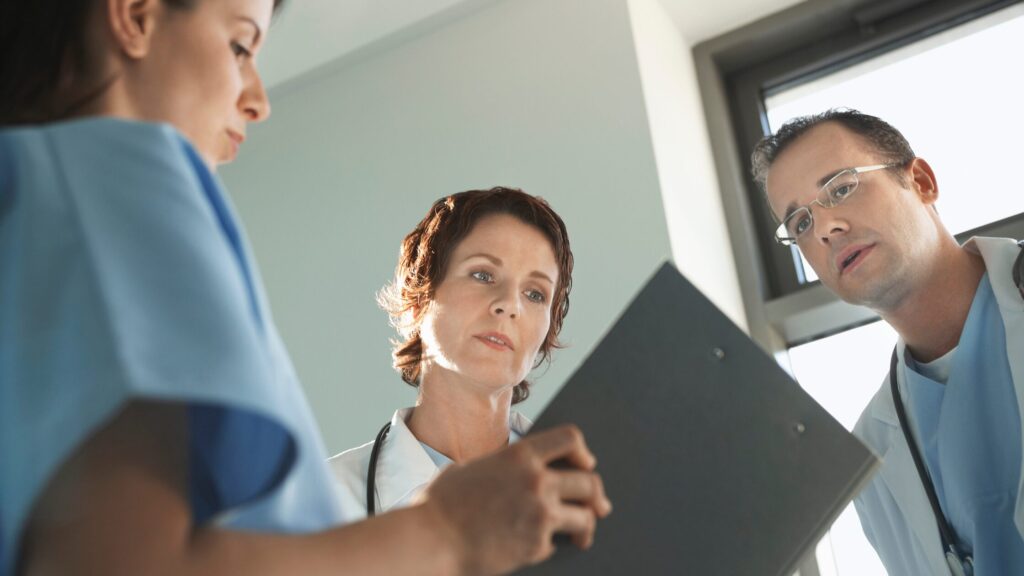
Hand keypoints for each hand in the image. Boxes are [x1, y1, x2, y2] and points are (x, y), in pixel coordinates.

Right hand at [420, 424, 611, 575]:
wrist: (432, 540)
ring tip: (583, 536)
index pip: (570, 439)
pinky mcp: (538, 545)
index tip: (586, 463)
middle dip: (596, 496)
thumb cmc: (441, 505)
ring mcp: (541, 514)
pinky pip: (556, 544)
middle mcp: (537, 481)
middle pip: (589, 482)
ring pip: (585, 516)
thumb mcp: (470, 470)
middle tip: (599, 506)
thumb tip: (513, 475)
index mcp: (520, 456)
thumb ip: (500, 467)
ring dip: (586, 526)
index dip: (583, 451)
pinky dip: (549, 547)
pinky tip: (537, 549)